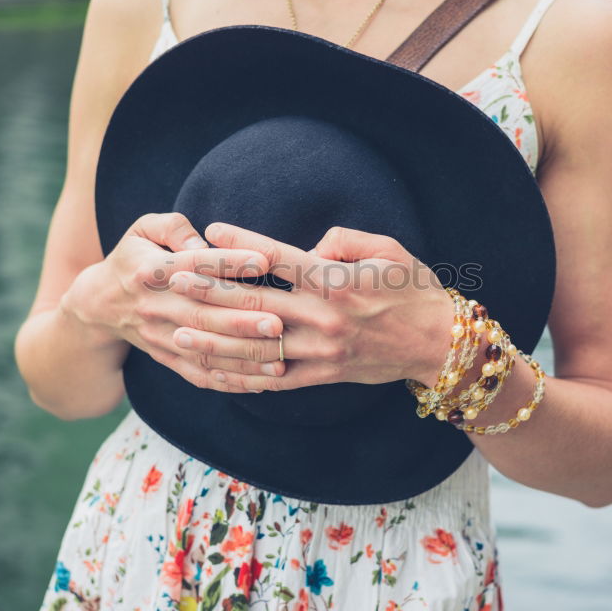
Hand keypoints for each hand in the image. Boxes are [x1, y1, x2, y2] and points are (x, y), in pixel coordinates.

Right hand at [60, 213, 286, 391]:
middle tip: (278, 323)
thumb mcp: (143, 229)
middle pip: (201, 316)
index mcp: (150, 270)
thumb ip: (173, 226)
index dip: (227, 262)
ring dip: (242, 359)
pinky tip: (261, 383)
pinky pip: (199, 374)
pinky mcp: (166, 358)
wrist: (100, 305)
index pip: (192, 266)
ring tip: (279, 359)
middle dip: (241, 321)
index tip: (262, 260)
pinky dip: (229, 382)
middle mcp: (155, 307)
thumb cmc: (136, 257)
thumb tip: (202, 240)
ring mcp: (160, 337)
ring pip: (204, 352)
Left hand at [166, 223, 453, 391]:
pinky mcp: (323, 375)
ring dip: (213, 339)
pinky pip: (274, 379)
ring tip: (178, 332)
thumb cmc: (414, 290)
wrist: (439, 344)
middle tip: (172, 280)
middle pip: (254, 301)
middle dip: (209, 290)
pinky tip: (213, 373)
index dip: (240, 243)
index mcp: (336, 280)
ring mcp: (321, 350)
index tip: (210, 231)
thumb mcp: (388, 249)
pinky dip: (241, 376)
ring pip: (256, 346)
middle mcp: (323, 317)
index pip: (277, 258)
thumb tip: (309, 248)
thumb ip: (343, 240)